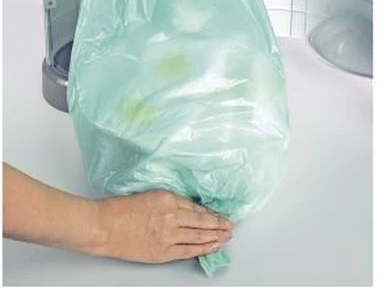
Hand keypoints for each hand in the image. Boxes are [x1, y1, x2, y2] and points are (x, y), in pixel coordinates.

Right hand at [88, 190, 232, 262]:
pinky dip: (203, 248)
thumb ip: (168, 203)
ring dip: (216, 236)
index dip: (210, 212)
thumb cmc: (116, 210)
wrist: (99, 226)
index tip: (218, 214)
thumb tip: (184, 210)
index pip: (197, 207)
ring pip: (200, 236)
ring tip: (226, 236)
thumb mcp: (148, 196)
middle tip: (230, 226)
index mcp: (169, 198)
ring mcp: (169, 235)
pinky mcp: (162, 251)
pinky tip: (213, 246)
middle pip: (203, 221)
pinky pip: (189, 250)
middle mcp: (172, 216)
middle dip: (219, 224)